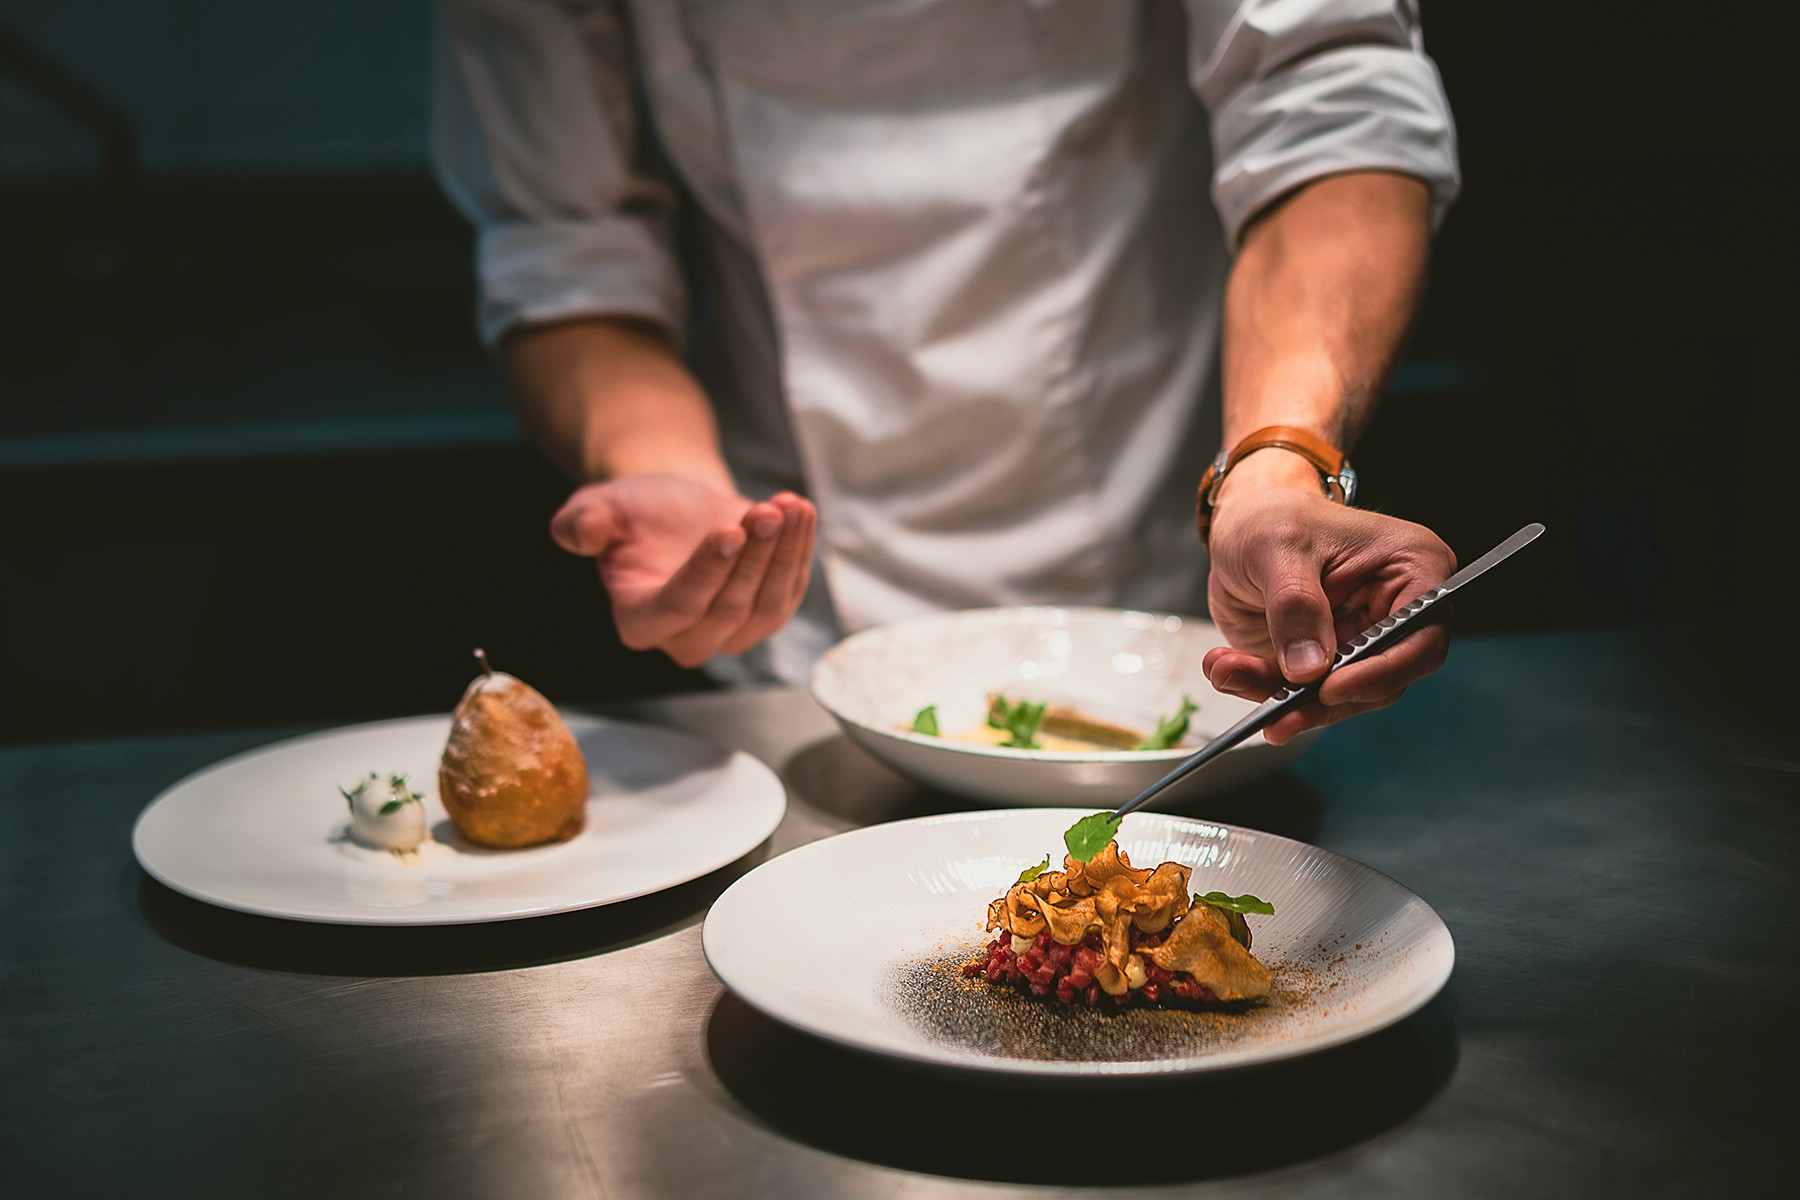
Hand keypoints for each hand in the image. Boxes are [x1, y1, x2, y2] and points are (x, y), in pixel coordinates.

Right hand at [550, 476, 816, 667]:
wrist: (678, 508)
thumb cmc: (636, 511)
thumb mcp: (600, 506)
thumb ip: (583, 522)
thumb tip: (582, 534)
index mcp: (639, 621)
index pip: (677, 608)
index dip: (706, 573)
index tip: (729, 531)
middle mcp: (686, 640)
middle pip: (728, 610)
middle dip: (753, 557)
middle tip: (766, 510)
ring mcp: (731, 635)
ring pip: (765, 607)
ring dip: (783, 555)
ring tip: (788, 506)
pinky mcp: (765, 617)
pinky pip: (789, 592)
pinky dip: (800, 552)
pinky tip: (801, 511)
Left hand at [1201, 485, 1455, 744]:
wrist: (1242, 525)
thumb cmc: (1273, 516)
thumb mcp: (1279, 546)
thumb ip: (1295, 604)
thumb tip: (1309, 668)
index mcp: (1413, 568)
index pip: (1421, 639)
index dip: (1382, 673)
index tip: (1329, 689)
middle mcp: (1395, 612)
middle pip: (1380, 681)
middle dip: (1320, 701)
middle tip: (1275, 713)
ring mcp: (1360, 641)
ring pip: (1336, 697)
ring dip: (1279, 697)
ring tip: (1227, 670)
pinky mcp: (1323, 662)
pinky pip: (1299, 693)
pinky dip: (1260, 688)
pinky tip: (1225, 668)